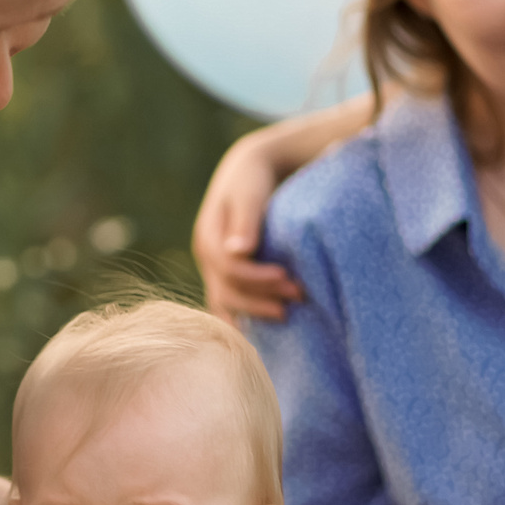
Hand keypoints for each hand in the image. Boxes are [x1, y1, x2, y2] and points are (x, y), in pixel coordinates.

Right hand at [194, 136, 304, 321]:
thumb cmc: (253, 179)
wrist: (248, 173)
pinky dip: (245, 316)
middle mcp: (206, 257)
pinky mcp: (225, 275)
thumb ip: (245, 221)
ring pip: (227, 302)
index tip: (288, 276)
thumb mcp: (249, 192)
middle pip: (227, 290)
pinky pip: (230, 303)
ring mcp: (213, 269)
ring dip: (256, 311)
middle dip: (261, 298)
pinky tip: (264, 331)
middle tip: (298, 297)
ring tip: (287, 314)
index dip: (257, 277)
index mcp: (208, 237)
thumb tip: (238, 251)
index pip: (229, 268)